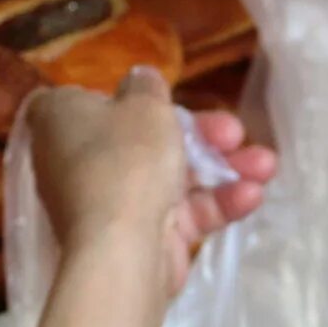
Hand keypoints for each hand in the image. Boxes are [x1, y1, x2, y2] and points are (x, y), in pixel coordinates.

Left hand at [26, 71, 275, 292]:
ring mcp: (110, 203)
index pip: (87, 101)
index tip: (160, 99)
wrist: (122, 247)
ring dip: (222, 168)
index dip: (124, 99)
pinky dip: (214, 203)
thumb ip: (147, 87)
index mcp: (61, 122)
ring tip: (266, 166)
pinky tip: (252, 195)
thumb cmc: (125, 158)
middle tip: (235, 132)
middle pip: (144, 139)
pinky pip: (180, 212)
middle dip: (201, 135)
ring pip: (171, 177)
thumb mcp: (144, 105)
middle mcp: (77, 161)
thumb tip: (140, 78)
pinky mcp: (139, 237)